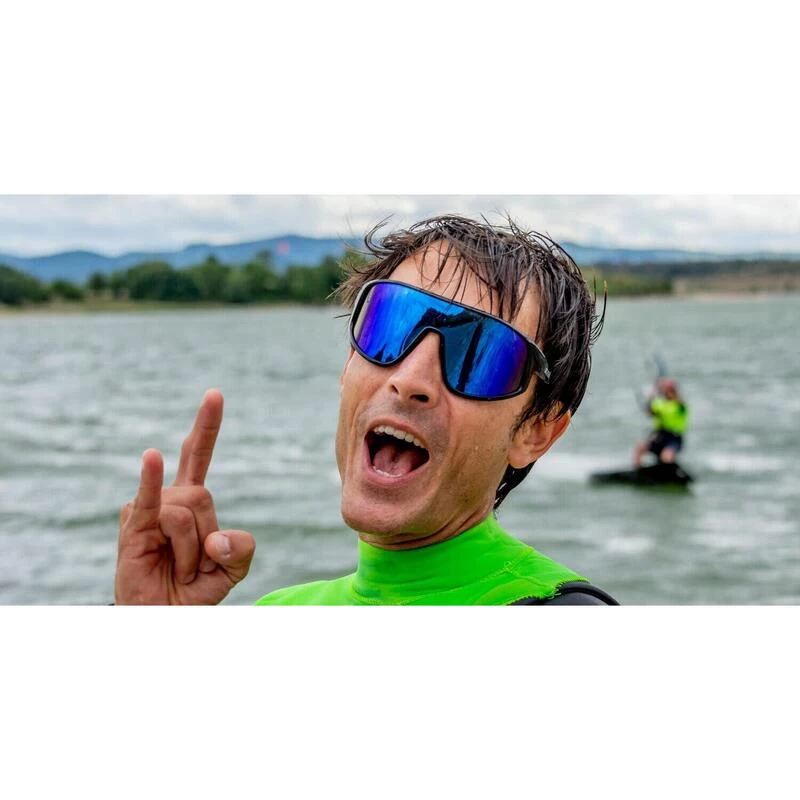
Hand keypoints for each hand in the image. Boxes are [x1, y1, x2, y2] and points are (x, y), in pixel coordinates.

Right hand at [114, 389, 254, 604]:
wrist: (166, 619)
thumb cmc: (195, 589)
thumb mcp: (234, 569)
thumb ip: (241, 549)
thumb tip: (215, 539)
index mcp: (192, 501)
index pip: (197, 455)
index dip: (206, 427)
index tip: (215, 394)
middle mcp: (169, 498)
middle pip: (203, 496)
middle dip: (206, 537)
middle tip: (194, 565)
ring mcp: (148, 510)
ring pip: (186, 514)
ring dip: (188, 552)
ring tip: (175, 569)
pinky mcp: (133, 528)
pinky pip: (150, 501)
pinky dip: (150, 480)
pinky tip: (150, 457)